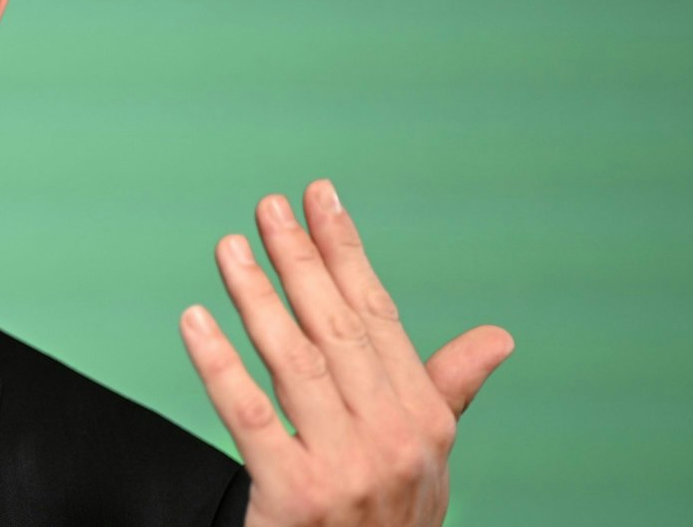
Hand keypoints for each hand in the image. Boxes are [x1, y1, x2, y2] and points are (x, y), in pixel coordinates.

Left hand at [179, 180, 512, 526]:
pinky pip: (250, 417)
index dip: (347, 253)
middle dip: (300, 261)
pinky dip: (219, 364)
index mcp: (425, 421)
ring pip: (294, 362)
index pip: (379, 316)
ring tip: (229, 249)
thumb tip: (498, 339)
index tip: (319, 198)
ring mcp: (346, 470)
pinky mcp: (296, 497)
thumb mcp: (428, 461)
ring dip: (257, 298)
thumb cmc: (388, 522)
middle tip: (267, 208)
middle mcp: (393, 440)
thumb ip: (446, 393)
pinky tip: (194, 321)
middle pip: (337, 329)